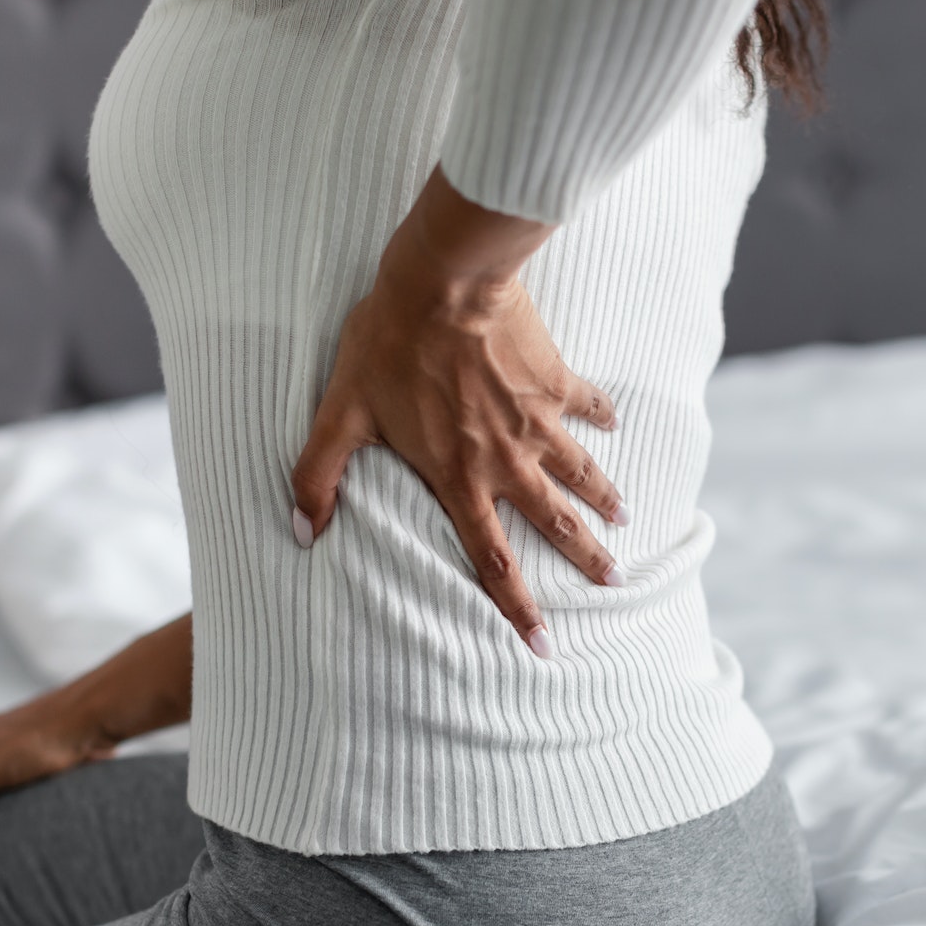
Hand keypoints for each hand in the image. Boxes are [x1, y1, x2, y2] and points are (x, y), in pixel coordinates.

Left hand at [290, 169, 628, 657]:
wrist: (446, 282)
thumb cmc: (389, 344)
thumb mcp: (341, 412)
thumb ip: (319, 474)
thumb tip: (301, 531)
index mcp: (459, 477)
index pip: (492, 558)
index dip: (516, 606)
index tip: (542, 643)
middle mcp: (507, 459)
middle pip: (555, 521)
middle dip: (586, 556)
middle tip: (613, 581)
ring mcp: (537, 419)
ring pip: (580, 469)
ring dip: (603, 496)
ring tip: (624, 517)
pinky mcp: (554, 378)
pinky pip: (585, 402)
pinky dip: (601, 414)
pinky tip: (613, 422)